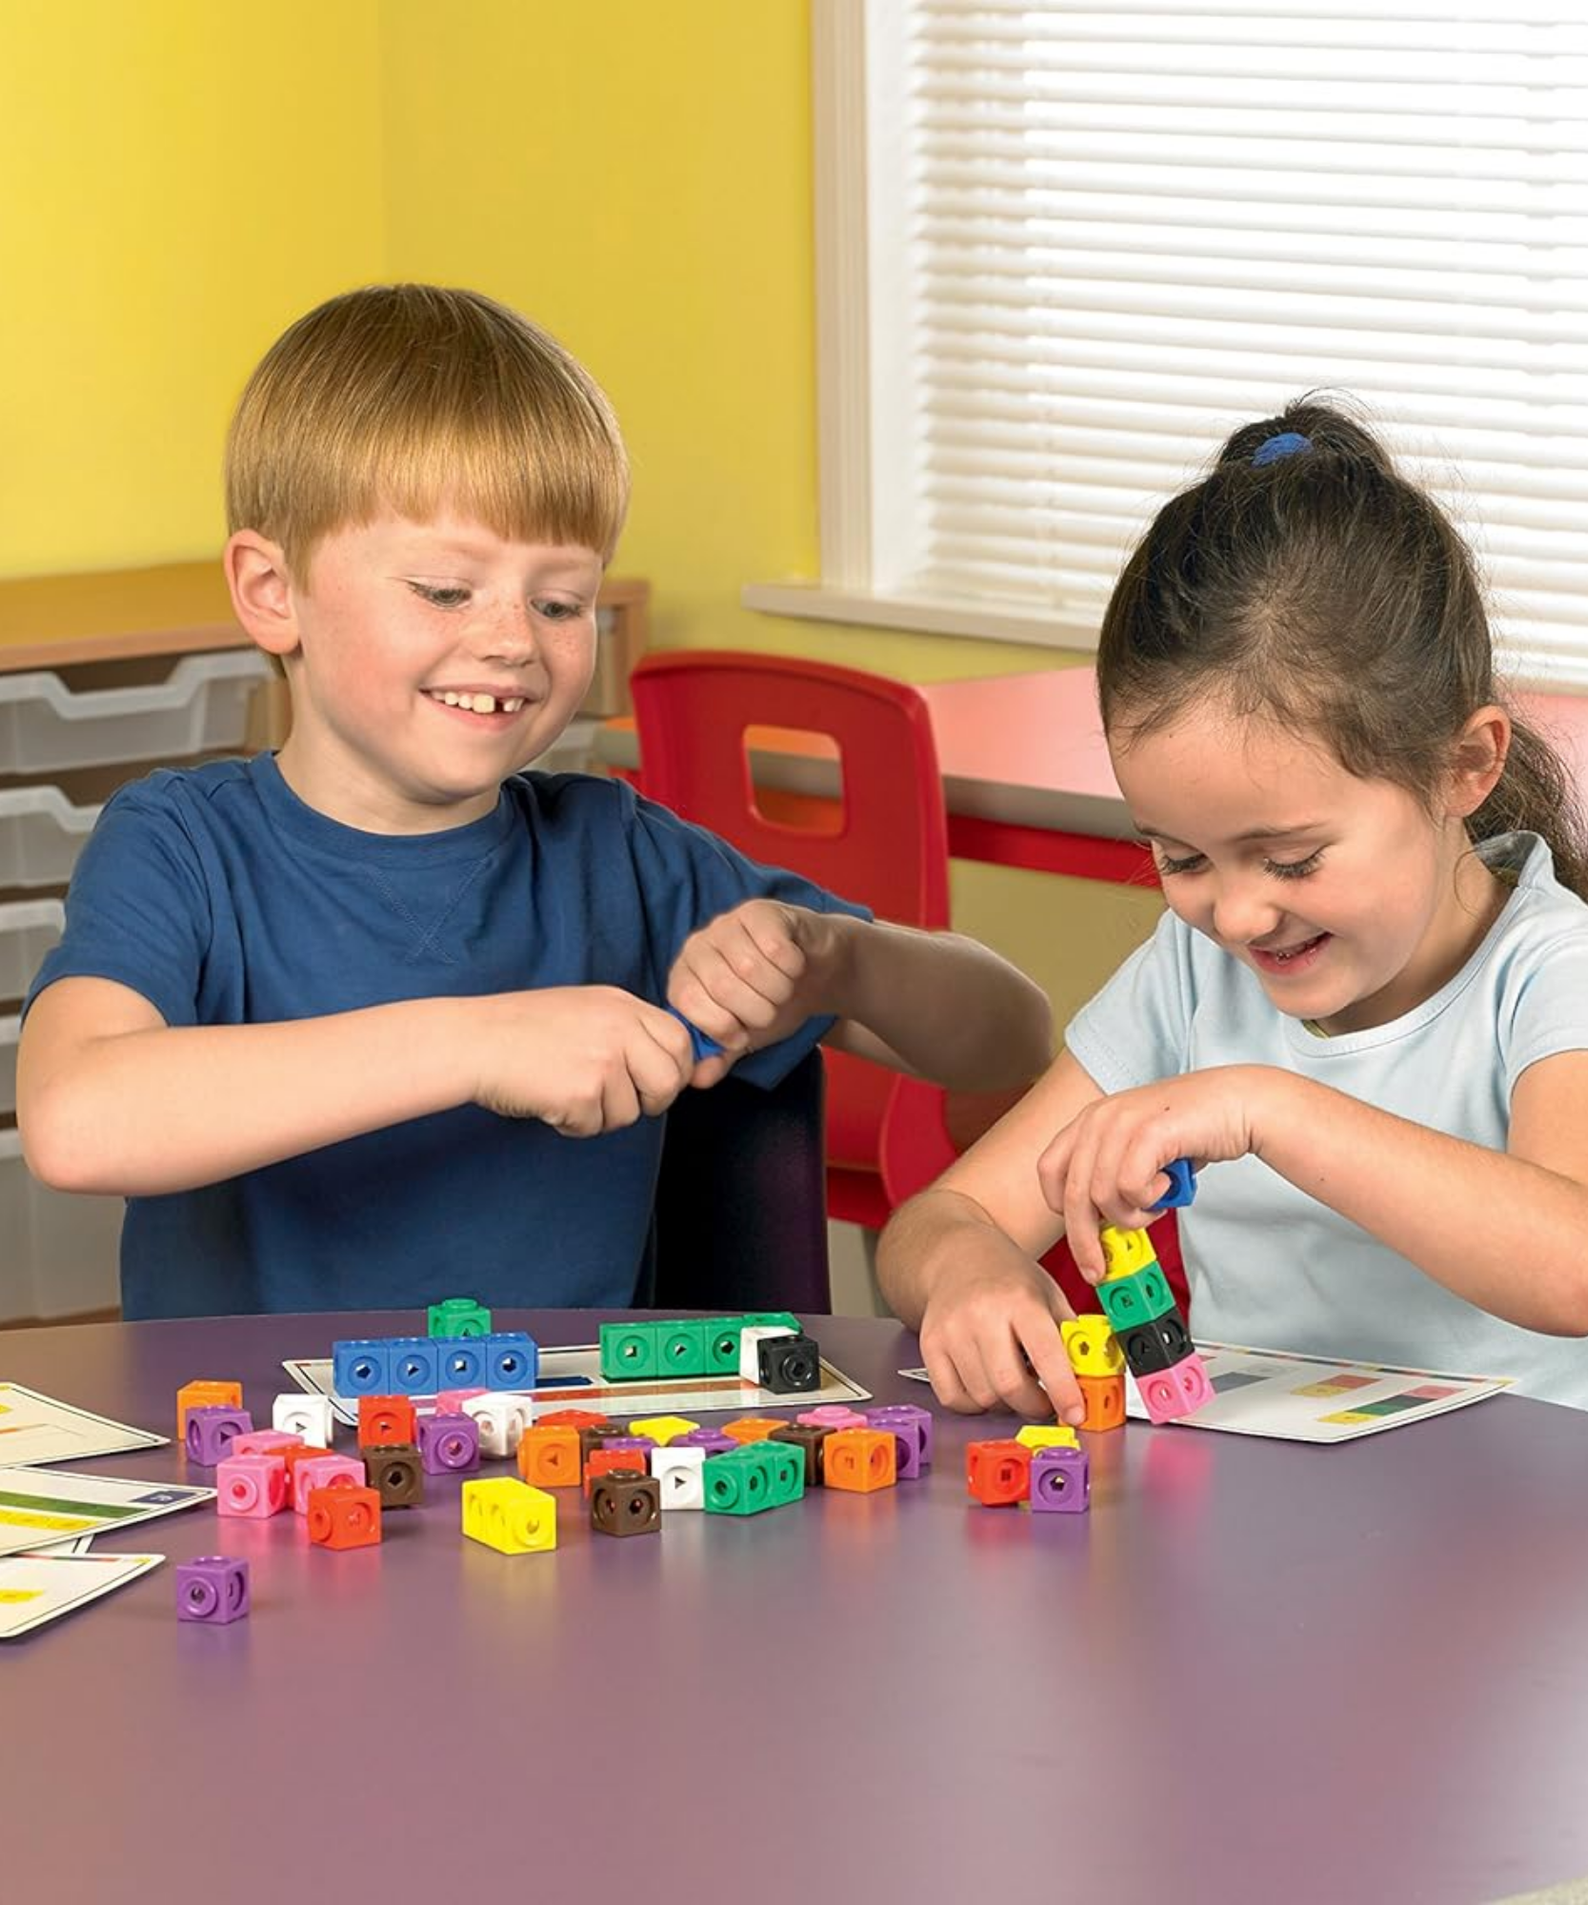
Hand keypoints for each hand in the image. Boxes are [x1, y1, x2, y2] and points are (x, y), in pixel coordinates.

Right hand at [472, 986, 696, 1135]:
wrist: (474, 1041)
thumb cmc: (522, 1029)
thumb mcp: (585, 1009)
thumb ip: (626, 1029)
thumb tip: (666, 1065)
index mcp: (622, 1004)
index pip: (679, 1040)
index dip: (676, 1070)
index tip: (656, 1084)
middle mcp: (619, 1028)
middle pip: (669, 1081)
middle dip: (651, 1102)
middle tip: (617, 1103)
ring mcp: (603, 1060)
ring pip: (631, 1113)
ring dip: (602, 1116)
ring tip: (566, 1093)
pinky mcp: (583, 1093)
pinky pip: (595, 1127)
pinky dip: (573, 1124)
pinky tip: (548, 1101)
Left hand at [666, 900, 840, 1059]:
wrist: (817, 974)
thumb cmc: (774, 1004)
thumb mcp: (745, 1037)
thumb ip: (720, 1056)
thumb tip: (697, 1078)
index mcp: (685, 977)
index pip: (688, 1003)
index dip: (721, 1026)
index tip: (741, 1034)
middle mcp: (699, 946)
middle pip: (722, 986)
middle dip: (756, 1012)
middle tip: (769, 1011)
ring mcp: (728, 924)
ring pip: (751, 968)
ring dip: (778, 990)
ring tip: (782, 988)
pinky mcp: (761, 911)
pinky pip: (777, 948)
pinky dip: (793, 967)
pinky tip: (793, 964)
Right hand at [917, 1232, 1082, 1423]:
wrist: (959, 1255)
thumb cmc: (1008, 1277)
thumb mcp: (1049, 1294)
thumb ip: (1068, 1335)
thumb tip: (1088, 1379)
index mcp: (1020, 1300)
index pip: (1046, 1355)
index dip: (1064, 1392)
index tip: (1076, 1413)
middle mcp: (982, 1315)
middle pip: (1009, 1386)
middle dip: (1034, 1406)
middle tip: (1046, 1404)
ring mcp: (951, 1331)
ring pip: (983, 1397)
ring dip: (1006, 1404)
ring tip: (1015, 1383)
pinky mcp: (930, 1345)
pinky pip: (953, 1398)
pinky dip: (975, 1404)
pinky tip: (986, 1386)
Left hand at [1037, 1066, 1273, 1281]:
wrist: (1238, 1104)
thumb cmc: (1192, 1132)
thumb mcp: (1138, 1150)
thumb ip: (1113, 1178)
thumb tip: (1097, 1226)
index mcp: (1090, 1120)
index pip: (1049, 1170)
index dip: (1061, 1210)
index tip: (1079, 1237)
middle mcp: (1099, 1118)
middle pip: (1072, 1193)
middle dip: (1084, 1240)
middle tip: (1098, 1269)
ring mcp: (1122, 1122)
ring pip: (1103, 1197)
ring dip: (1132, 1216)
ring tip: (1157, 1204)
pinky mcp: (1149, 1132)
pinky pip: (1131, 1188)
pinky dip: (1151, 1200)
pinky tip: (1168, 1186)